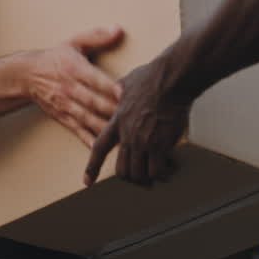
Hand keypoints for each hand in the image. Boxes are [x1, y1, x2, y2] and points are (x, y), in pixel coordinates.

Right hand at [25, 26, 123, 147]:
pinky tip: (103, 148)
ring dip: (105, 128)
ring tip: (123, 136)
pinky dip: (90, 140)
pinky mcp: (63, 118)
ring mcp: (66, 105)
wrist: (26, 75)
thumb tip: (118, 29)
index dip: (111, 87)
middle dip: (113, 111)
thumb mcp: (74, 43)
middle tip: (133, 118)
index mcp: (75, 69)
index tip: (128, 94)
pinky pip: (79, 131)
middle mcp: (70, 89)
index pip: (96, 79)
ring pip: (88, 119)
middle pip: (94, 102)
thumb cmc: (55, 58)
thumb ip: (97, 37)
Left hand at [85, 58, 191, 186]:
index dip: (92, 167)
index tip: (88, 181)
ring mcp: (143, 142)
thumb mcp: (127, 82)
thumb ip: (119, 91)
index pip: (99, 148)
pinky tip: (170, 167)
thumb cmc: (153, 77)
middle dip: (131, 176)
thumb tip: (117, 89)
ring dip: (148, 177)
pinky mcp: (160, 145)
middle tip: (142, 175)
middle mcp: (128, 135)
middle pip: (122, 170)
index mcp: (117, 121)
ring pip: (139, 174)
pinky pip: (157, 171)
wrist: (170, 80)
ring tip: (158, 172)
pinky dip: (163, 174)